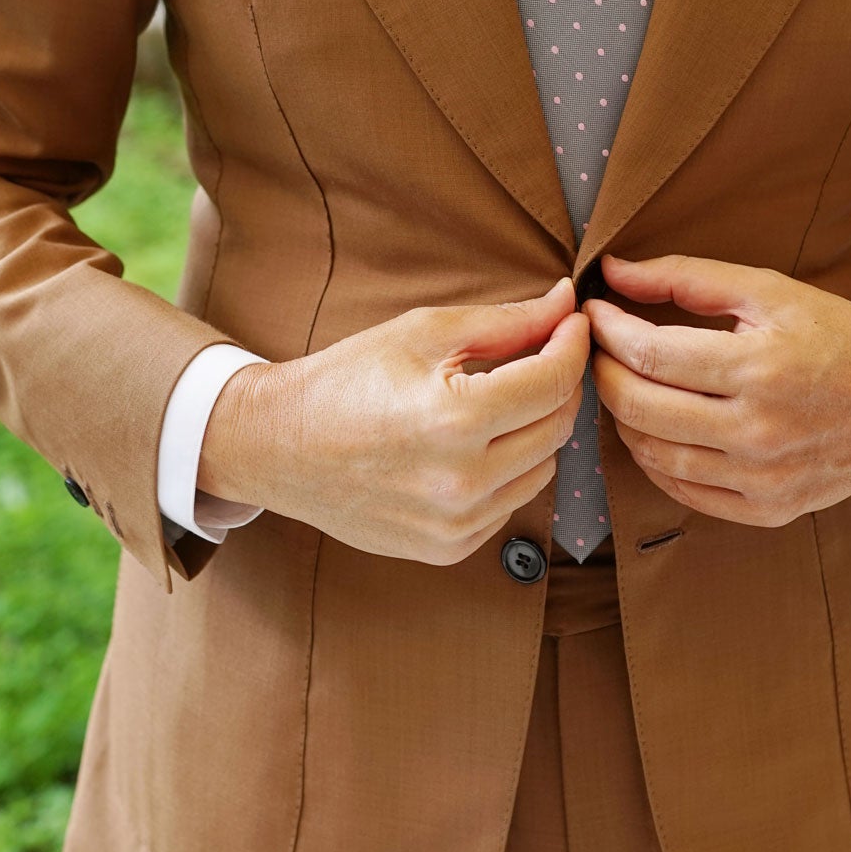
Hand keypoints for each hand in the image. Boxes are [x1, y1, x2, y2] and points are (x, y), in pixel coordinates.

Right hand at [198, 278, 588, 564]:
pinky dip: (507, 471)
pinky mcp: (448, 548)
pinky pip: (509, 505)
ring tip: (501, 402)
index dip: (572, 344)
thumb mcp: (422, 334)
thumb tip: (564, 303)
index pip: (553, 381)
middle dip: (559, 384)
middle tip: (544, 355)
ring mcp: (456, 524)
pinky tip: (474, 447)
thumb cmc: (346, 381)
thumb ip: (505, 322)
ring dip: (535, 430)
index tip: (572, 323)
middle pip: (556, 427)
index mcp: (455, 419)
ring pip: (542, 469)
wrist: (278, 447)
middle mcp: (461, 481)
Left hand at [585, 252, 850, 526]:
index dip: (607, 333)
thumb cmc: (836, 336)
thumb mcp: (770, 290)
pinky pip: (682, 492)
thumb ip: (686, 277)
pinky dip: (655, 460)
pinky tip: (656, 429)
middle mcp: (758, 429)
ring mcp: (762, 477)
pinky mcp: (767, 508)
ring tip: (627, 385)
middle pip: (639, 408)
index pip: (649, 355)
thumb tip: (613, 271)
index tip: (594, 315)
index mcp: (760, 367)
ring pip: (652, 455)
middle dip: (604, 374)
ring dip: (623, 418)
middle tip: (600, 351)